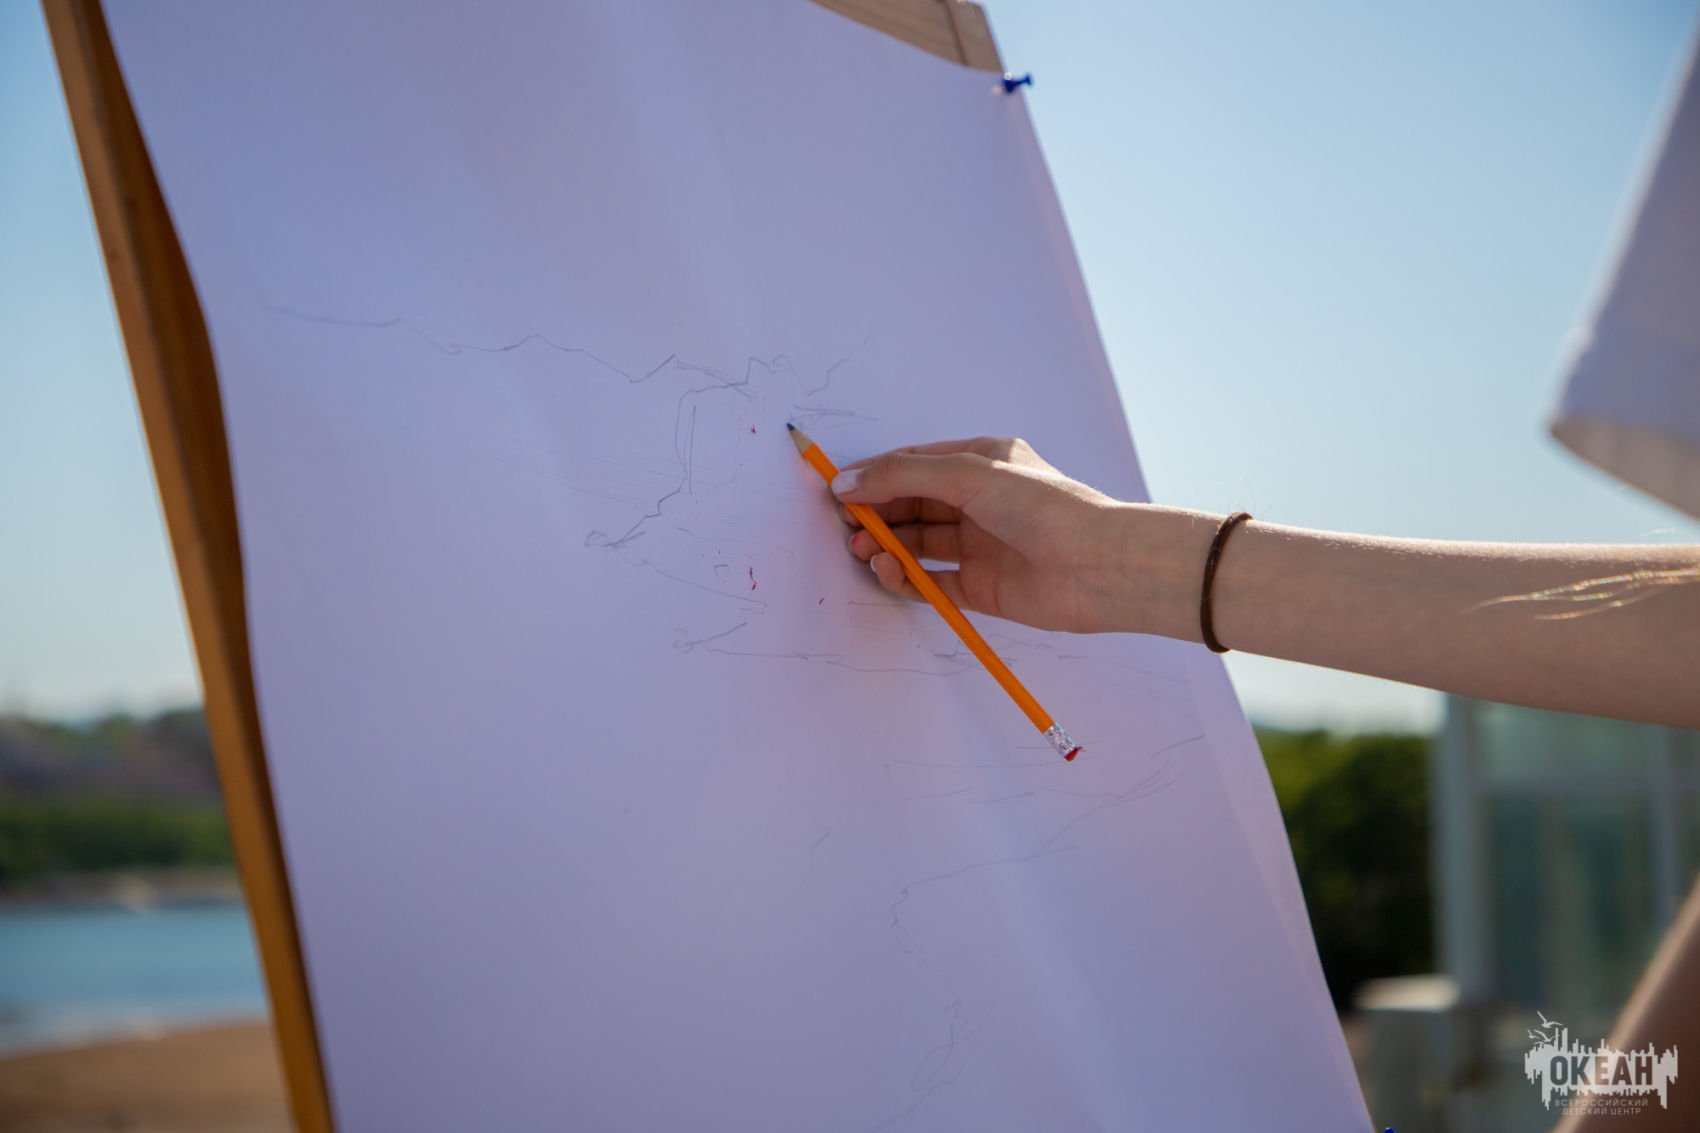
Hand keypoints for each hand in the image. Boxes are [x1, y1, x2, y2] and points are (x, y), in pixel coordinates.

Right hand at [830, 437, 1216, 636]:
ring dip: (884, 545)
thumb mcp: (968, 474)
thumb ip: (903, 476)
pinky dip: (904, 579)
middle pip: (911, 505)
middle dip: (874, 512)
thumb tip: (847, 480)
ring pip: (917, 543)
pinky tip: (887, 571)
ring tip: (861, 549)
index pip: (914, 464)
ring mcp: (981, 545)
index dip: (873, 474)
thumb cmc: (1045, 508)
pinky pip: (931, 582)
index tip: (835, 487)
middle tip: (842, 523)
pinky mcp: (982, 587)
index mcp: (982, 462)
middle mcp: (980, 501)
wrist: (1100, 567)